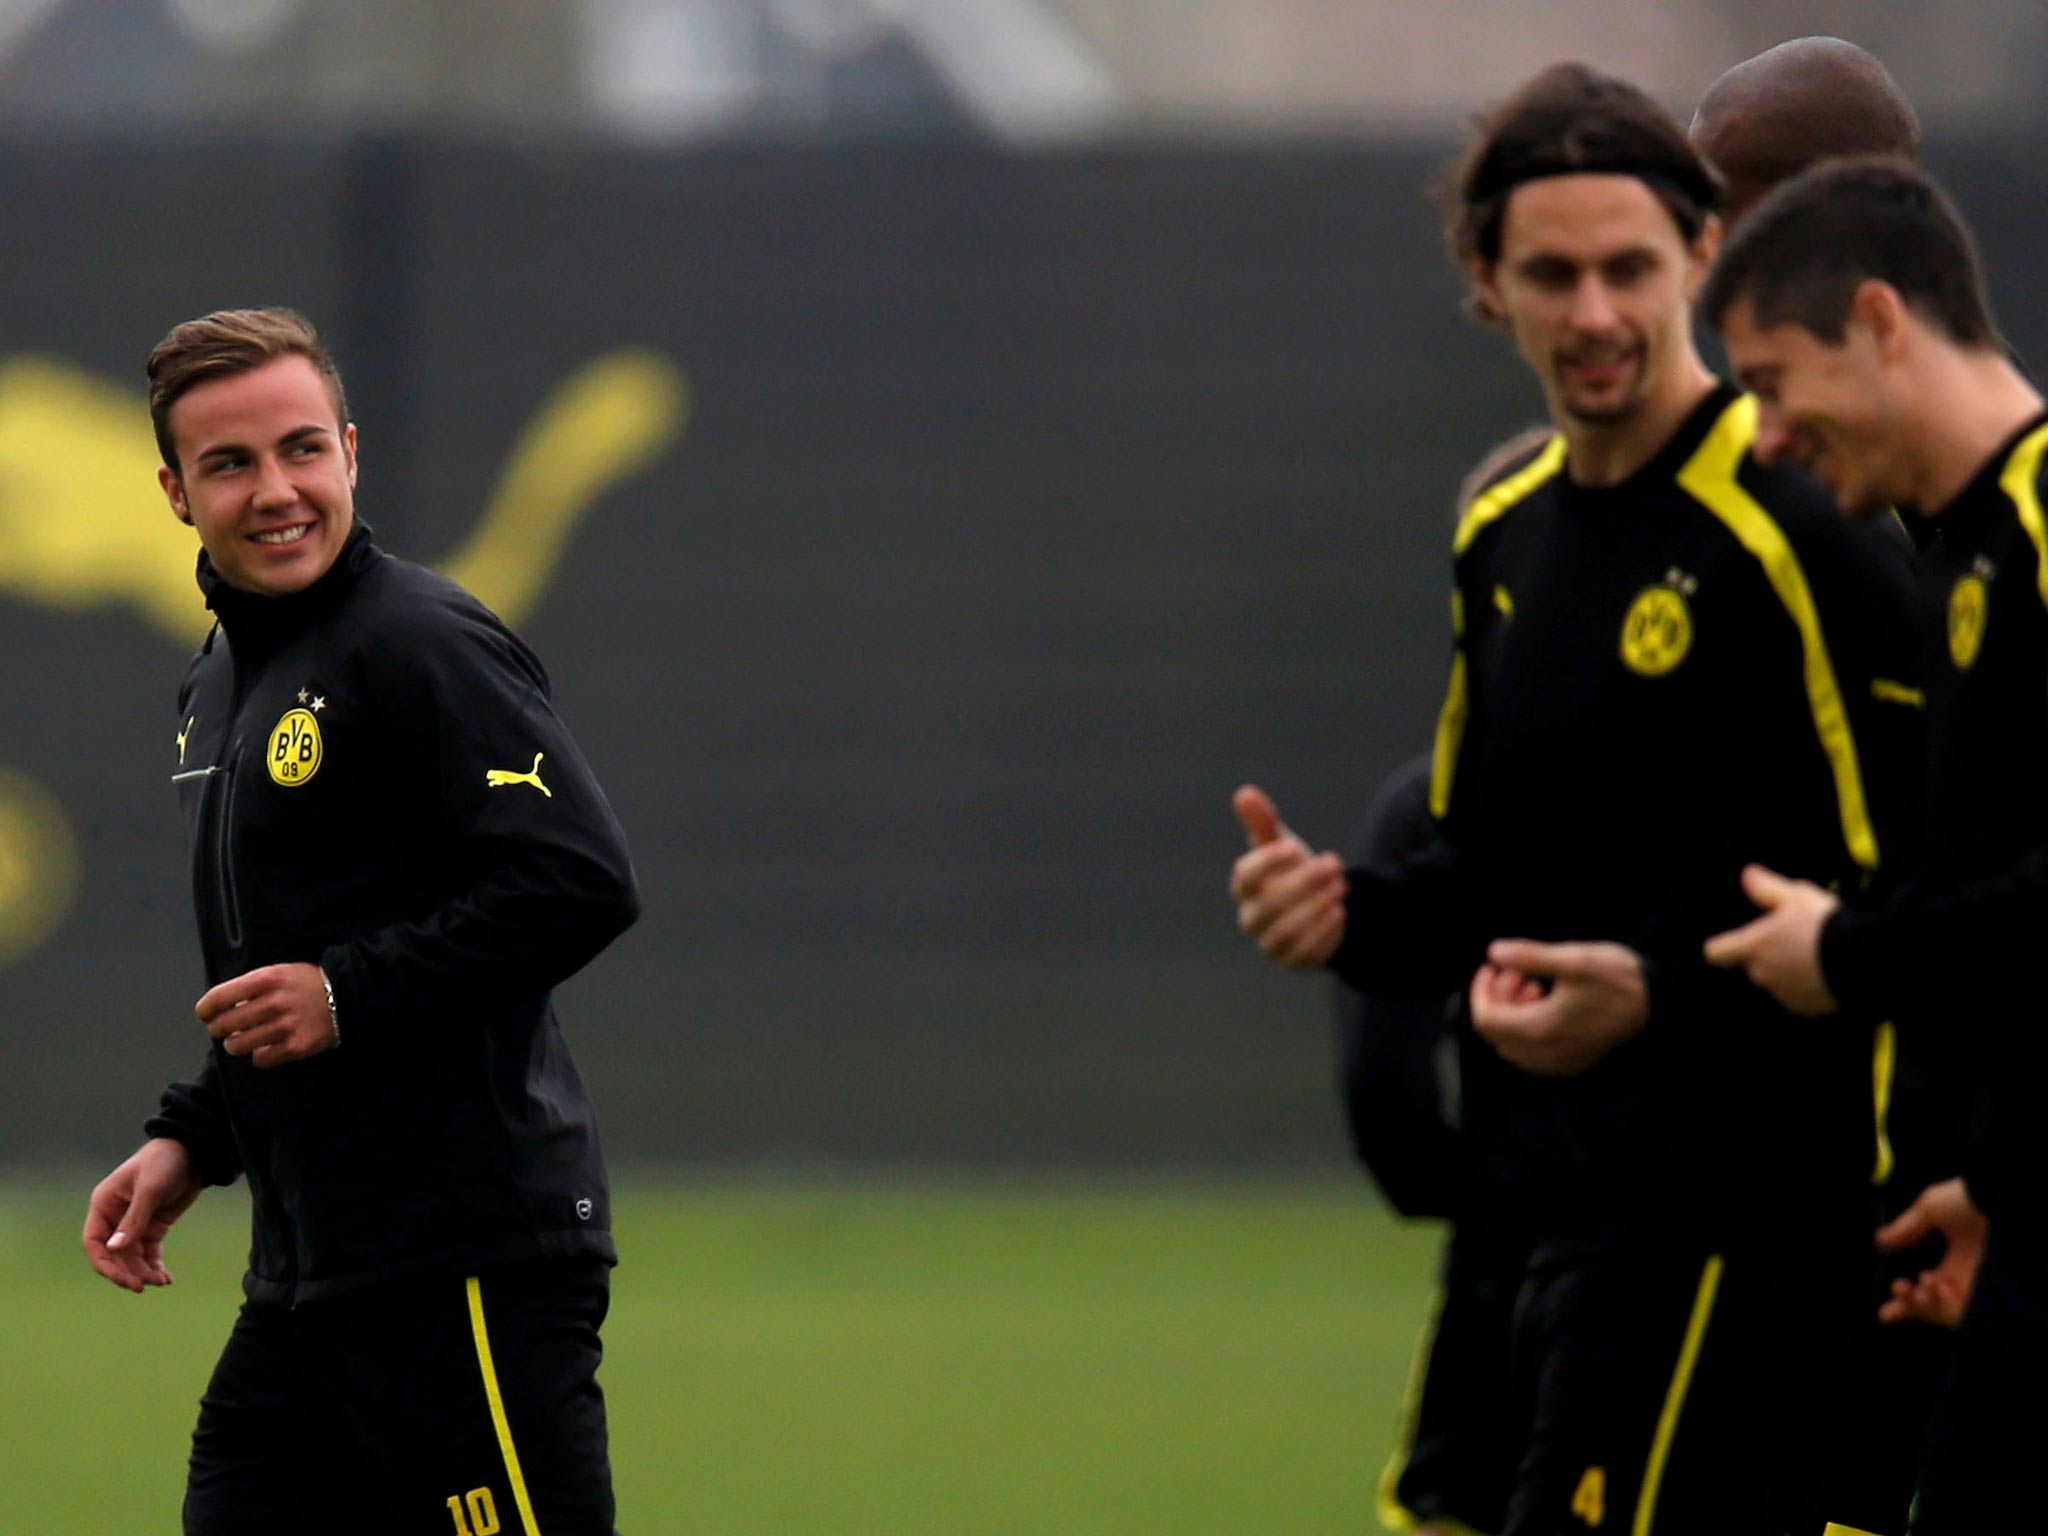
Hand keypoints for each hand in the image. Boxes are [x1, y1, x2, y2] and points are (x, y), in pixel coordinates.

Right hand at [82, 1138, 202, 1292]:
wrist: (194, 1151)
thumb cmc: (165, 1161)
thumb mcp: (150, 1189)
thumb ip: (133, 1220)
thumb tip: (113, 1249)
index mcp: (104, 1205)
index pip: (94, 1242)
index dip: (104, 1263)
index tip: (122, 1278)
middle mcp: (115, 1217)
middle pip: (113, 1254)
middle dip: (126, 1272)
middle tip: (142, 1286)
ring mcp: (135, 1223)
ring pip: (131, 1257)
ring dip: (143, 1272)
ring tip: (160, 1281)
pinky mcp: (154, 1227)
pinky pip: (149, 1253)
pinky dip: (155, 1266)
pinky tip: (166, 1278)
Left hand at [197, 962, 337, 1067]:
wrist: (347, 996)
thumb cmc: (306, 983)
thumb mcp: (278, 972)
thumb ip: (252, 986)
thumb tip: (225, 1007)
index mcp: (267, 980)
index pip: (220, 997)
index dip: (205, 1009)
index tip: (205, 1015)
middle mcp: (273, 1003)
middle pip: (226, 1024)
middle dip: (218, 1029)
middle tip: (222, 1030)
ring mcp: (285, 1027)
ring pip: (239, 1045)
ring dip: (235, 1045)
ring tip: (240, 1041)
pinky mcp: (296, 1047)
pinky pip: (262, 1059)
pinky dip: (258, 1056)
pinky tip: (264, 1049)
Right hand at [1230, 785, 1346, 969]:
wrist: (1315, 905)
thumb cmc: (1290, 870)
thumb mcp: (1280, 843)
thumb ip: (1262, 821)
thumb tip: (1245, 793)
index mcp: (1245, 887)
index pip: (1244, 877)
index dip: (1266, 863)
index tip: (1293, 848)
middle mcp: (1251, 917)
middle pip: (1270, 905)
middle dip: (1304, 884)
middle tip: (1335, 865)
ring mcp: (1269, 943)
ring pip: (1287, 933)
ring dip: (1316, 911)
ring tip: (1340, 891)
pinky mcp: (1291, 962)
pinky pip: (1304, 954)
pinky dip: (1324, 936)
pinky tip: (1340, 915)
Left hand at [1469, 940, 1647, 1074]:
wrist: (1661, 1002)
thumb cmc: (1619, 978)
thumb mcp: (1573, 959)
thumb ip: (1530, 957)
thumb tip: (1494, 952)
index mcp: (1541, 1030)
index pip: (1485, 1020)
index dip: (1481, 991)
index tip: (1494, 966)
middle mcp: (1546, 1054)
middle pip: (1496, 1034)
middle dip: (1498, 999)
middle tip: (1519, 972)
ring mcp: (1561, 1063)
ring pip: (1512, 1045)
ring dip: (1512, 1014)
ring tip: (1533, 985)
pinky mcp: (1574, 1062)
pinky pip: (1533, 1053)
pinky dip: (1528, 1029)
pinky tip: (1548, 1003)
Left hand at [1701, 864, 1840, 1015]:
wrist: (1865, 960)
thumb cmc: (1825, 925)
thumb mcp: (1796, 895)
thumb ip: (1766, 888)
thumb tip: (1746, 876)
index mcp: (1754, 947)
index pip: (1716, 952)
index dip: (1724, 945)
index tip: (1736, 939)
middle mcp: (1763, 975)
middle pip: (1752, 965)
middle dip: (1767, 955)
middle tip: (1794, 938)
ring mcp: (1785, 994)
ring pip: (1777, 981)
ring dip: (1788, 971)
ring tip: (1816, 954)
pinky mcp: (1807, 1009)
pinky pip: (1799, 997)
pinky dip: (1808, 988)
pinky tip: (1827, 972)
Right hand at [1877, 1177, 1985, 1328]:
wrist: (1995, 1201)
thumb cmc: (1964, 1201)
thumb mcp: (1929, 1209)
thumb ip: (1906, 1228)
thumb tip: (1881, 1240)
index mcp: (1954, 1257)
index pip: (1926, 1285)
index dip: (1905, 1297)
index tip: (1886, 1307)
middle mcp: (1964, 1275)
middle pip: (1933, 1304)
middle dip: (1908, 1307)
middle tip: (1896, 1295)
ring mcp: (1975, 1283)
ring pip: (1945, 1311)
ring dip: (1924, 1306)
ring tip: (1918, 1290)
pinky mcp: (1984, 1291)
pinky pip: (1961, 1310)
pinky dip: (1944, 1306)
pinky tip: (1938, 1289)